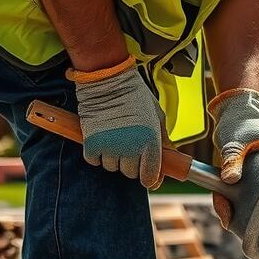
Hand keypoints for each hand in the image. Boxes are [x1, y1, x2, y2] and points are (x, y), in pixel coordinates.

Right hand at [67, 56, 164, 187]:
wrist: (108, 80)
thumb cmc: (136, 98)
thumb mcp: (157, 117)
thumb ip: (163, 142)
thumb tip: (167, 164)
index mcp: (151, 142)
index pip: (149, 176)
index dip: (148, 177)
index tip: (146, 174)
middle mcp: (131, 148)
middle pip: (129, 173)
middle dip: (130, 163)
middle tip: (128, 146)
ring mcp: (110, 147)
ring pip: (112, 167)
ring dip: (113, 158)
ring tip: (114, 138)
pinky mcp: (91, 143)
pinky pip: (94, 160)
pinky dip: (96, 154)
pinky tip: (100, 139)